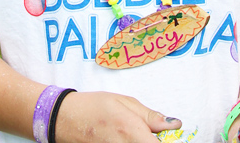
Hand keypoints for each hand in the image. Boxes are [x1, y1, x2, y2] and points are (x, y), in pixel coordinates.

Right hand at [55, 91, 181, 142]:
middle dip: (155, 142)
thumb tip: (175, 124)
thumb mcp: (123, 101)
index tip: (173, 138)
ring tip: (137, 136)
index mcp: (130, 129)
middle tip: (153, 136)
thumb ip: (150, 116)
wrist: (64, 118)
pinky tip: (128, 139)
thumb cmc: (94, 105)